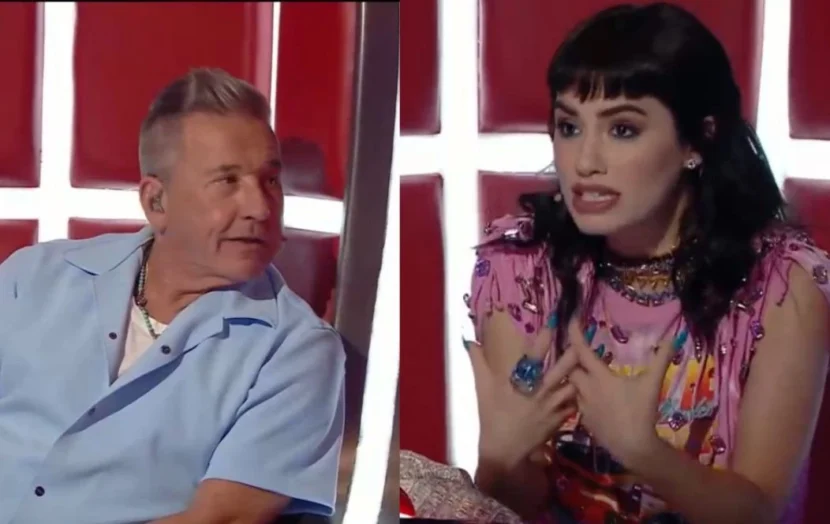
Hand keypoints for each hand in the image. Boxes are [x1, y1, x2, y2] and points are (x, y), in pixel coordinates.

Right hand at [467, 329, 579, 469]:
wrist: (503, 450)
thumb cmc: (491, 417)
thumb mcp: (481, 389)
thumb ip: (478, 362)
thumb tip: (469, 340)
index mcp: (520, 381)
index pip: (535, 354)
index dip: (545, 337)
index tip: (554, 322)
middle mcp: (539, 391)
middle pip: (562, 368)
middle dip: (573, 352)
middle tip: (581, 340)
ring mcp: (551, 406)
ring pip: (573, 385)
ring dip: (579, 374)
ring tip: (587, 364)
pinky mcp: (559, 420)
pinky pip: (574, 405)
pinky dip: (578, 397)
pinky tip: (582, 390)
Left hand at [565, 315, 683, 467]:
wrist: (634, 447)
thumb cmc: (642, 412)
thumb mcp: (653, 383)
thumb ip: (661, 359)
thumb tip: (673, 337)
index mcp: (599, 377)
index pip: (580, 350)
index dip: (574, 333)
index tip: (572, 319)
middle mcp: (585, 389)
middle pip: (570, 367)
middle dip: (571, 357)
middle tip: (579, 349)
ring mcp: (583, 406)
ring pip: (571, 385)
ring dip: (575, 376)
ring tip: (582, 369)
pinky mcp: (584, 420)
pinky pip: (577, 402)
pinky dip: (580, 394)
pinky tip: (590, 394)